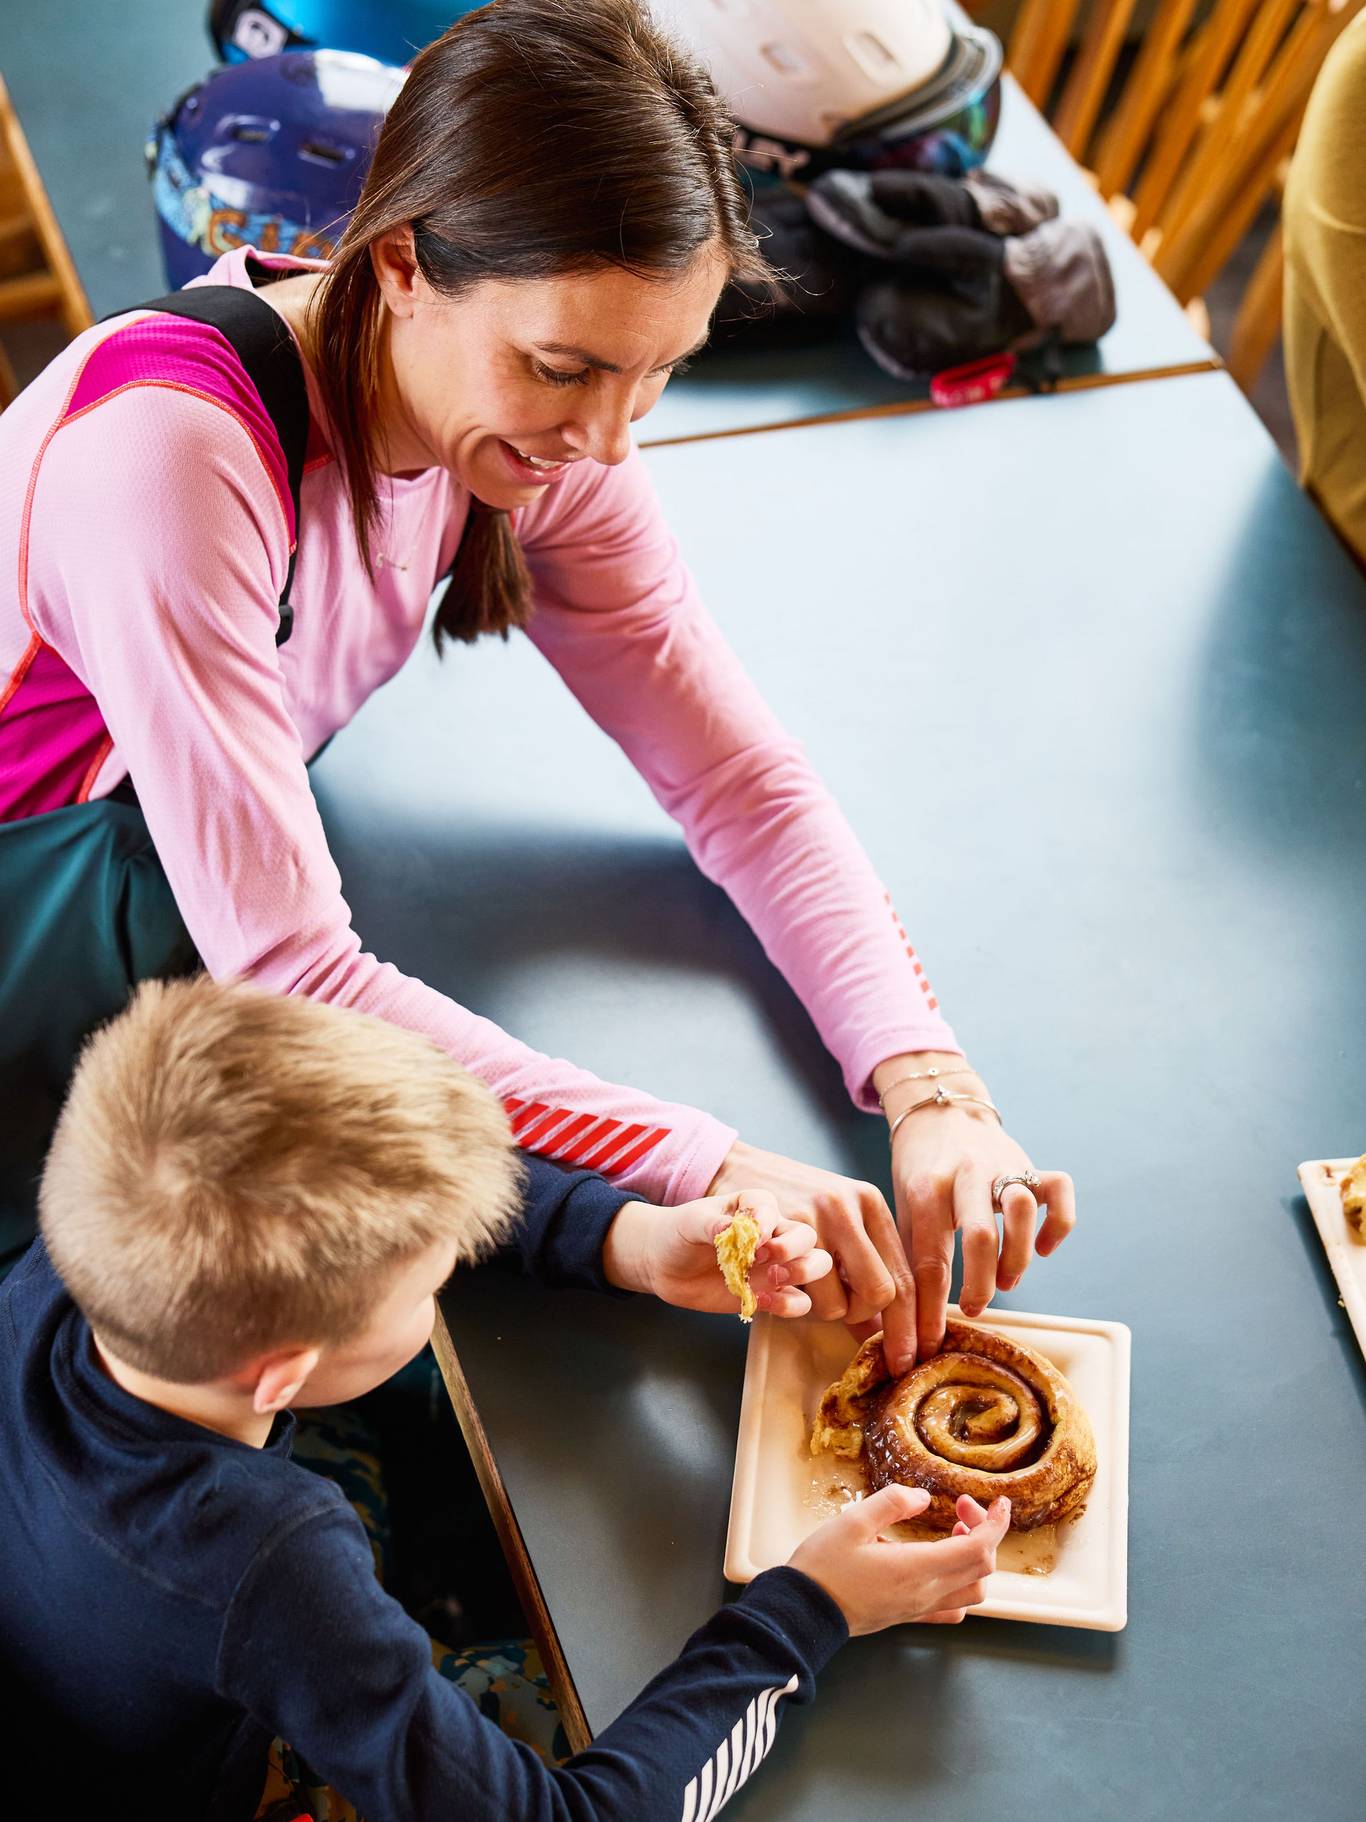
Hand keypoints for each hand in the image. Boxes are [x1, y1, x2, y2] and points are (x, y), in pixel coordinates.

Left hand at [602, 1191, 832, 1317]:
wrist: (664, 1265)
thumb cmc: (678, 1234)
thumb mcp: (689, 1223)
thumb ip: (711, 1224)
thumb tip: (728, 1229)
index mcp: (753, 1206)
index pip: (771, 1208)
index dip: (765, 1223)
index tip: (751, 1238)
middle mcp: (771, 1233)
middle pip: (807, 1236)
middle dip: (793, 1249)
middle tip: (761, 1259)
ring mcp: (774, 1264)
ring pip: (815, 1265)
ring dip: (802, 1273)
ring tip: (772, 1279)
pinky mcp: (769, 1293)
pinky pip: (798, 1301)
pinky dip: (789, 1305)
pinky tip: (760, 1301)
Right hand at [707, 1139, 911, 1338]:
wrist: (733, 1166)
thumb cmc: (787, 1200)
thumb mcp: (835, 1221)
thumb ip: (863, 1264)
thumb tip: (884, 1327)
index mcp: (870, 1204)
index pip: (905, 1276)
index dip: (908, 1325)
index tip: (906, 1360)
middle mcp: (850, 1206)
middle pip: (881, 1293)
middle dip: (861, 1315)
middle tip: (840, 1310)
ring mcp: (814, 1216)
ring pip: (839, 1302)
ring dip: (823, 1309)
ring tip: (803, 1286)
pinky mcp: (780, 1227)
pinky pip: (801, 1294)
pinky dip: (793, 1301)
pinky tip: (782, 1282)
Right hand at [789, 1486, 1009, 1635]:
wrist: (804, 1613)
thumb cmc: (824, 1567)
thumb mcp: (852, 1522)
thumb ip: (892, 1503)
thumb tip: (922, 1497)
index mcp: (917, 1568)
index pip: (978, 1549)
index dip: (995, 1524)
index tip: (1000, 1503)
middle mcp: (926, 1593)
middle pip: (981, 1568)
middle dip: (984, 1532)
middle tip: (961, 1507)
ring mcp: (919, 1609)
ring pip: (973, 1591)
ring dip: (976, 1559)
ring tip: (954, 1532)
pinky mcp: (909, 1617)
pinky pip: (952, 1608)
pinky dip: (962, 1585)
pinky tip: (942, 1566)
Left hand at [876, 1054, 1076, 1367]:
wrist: (939, 1112)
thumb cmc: (918, 1173)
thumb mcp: (903, 1209)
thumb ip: (911, 1258)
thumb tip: (905, 1327)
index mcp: (925, 1188)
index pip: (930, 1257)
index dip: (930, 1308)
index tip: (927, 1344)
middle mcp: (966, 1173)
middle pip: (980, 1235)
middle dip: (979, 1284)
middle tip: (974, 1309)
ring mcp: (1002, 1165)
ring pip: (1021, 1212)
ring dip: (1017, 1257)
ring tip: (1007, 1282)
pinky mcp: (1031, 1163)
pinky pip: (1059, 1191)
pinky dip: (1057, 1225)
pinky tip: (1044, 1249)